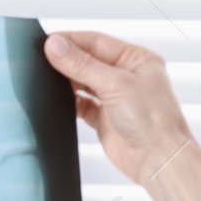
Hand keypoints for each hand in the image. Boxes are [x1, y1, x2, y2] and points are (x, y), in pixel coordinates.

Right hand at [44, 30, 200, 200]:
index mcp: (137, 59)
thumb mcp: (115, 84)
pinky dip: (70, 101)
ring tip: (48, 78)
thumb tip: (55, 46)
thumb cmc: (153, 120)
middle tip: (42, 59)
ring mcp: (116, 97)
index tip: (48, 42)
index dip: (71, 40)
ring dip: (67, 80)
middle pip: (89, 60)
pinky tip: (58, 98)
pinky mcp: (105, 117)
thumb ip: (82, 65)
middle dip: (67, 60)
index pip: (97, 41)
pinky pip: (82, 103)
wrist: (158, 160)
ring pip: (84, 81)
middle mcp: (127, 76)